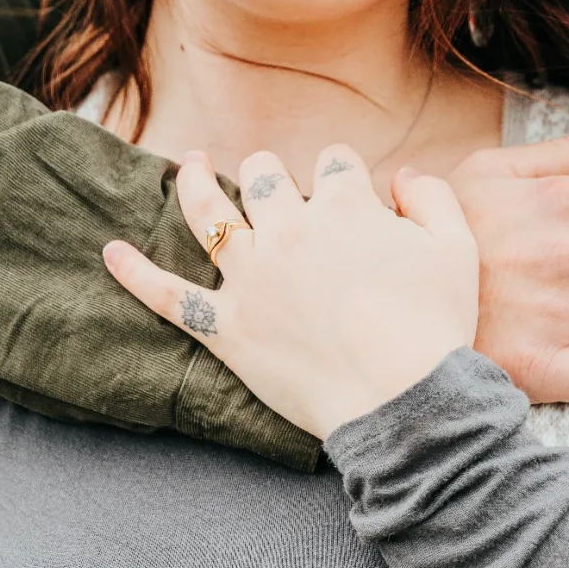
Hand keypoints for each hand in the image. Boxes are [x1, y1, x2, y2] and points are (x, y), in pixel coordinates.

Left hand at [103, 144, 478, 439]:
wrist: (404, 402)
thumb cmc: (436, 331)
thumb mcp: (458, 252)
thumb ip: (434, 201)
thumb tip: (405, 178)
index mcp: (344, 205)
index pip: (335, 165)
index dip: (344, 179)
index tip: (353, 199)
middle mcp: (289, 228)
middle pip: (266, 177)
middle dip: (272, 177)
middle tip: (273, 187)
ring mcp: (252, 278)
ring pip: (209, 214)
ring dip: (196, 184)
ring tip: (189, 168)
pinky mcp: (228, 328)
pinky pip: (169, 297)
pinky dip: (136, 275)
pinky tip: (110, 253)